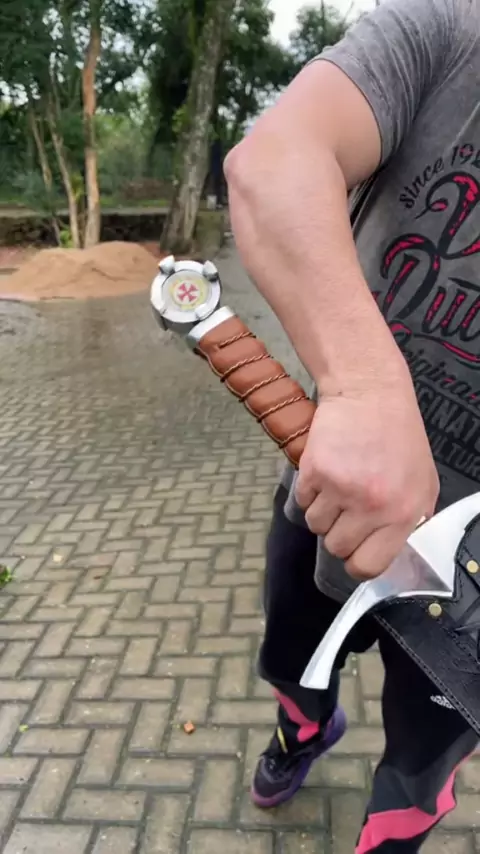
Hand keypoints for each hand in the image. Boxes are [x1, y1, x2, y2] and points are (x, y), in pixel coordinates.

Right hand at [294, 379, 438, 579]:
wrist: (370, 394)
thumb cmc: (399, 437)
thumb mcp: (423, 483)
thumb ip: (409, 520)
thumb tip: (387, 549)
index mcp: (403, 513)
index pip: (369, 565)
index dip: (357, 564)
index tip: (355, 552)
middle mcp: (372, 506)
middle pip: (336, 548)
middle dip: (337, 532)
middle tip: (346, 509)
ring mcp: (341, 489)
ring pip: (315, 525)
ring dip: (322, 510)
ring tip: (337, 485)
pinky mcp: (315, 471)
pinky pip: (302, 501)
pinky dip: (309, 490)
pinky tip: (326, 470)